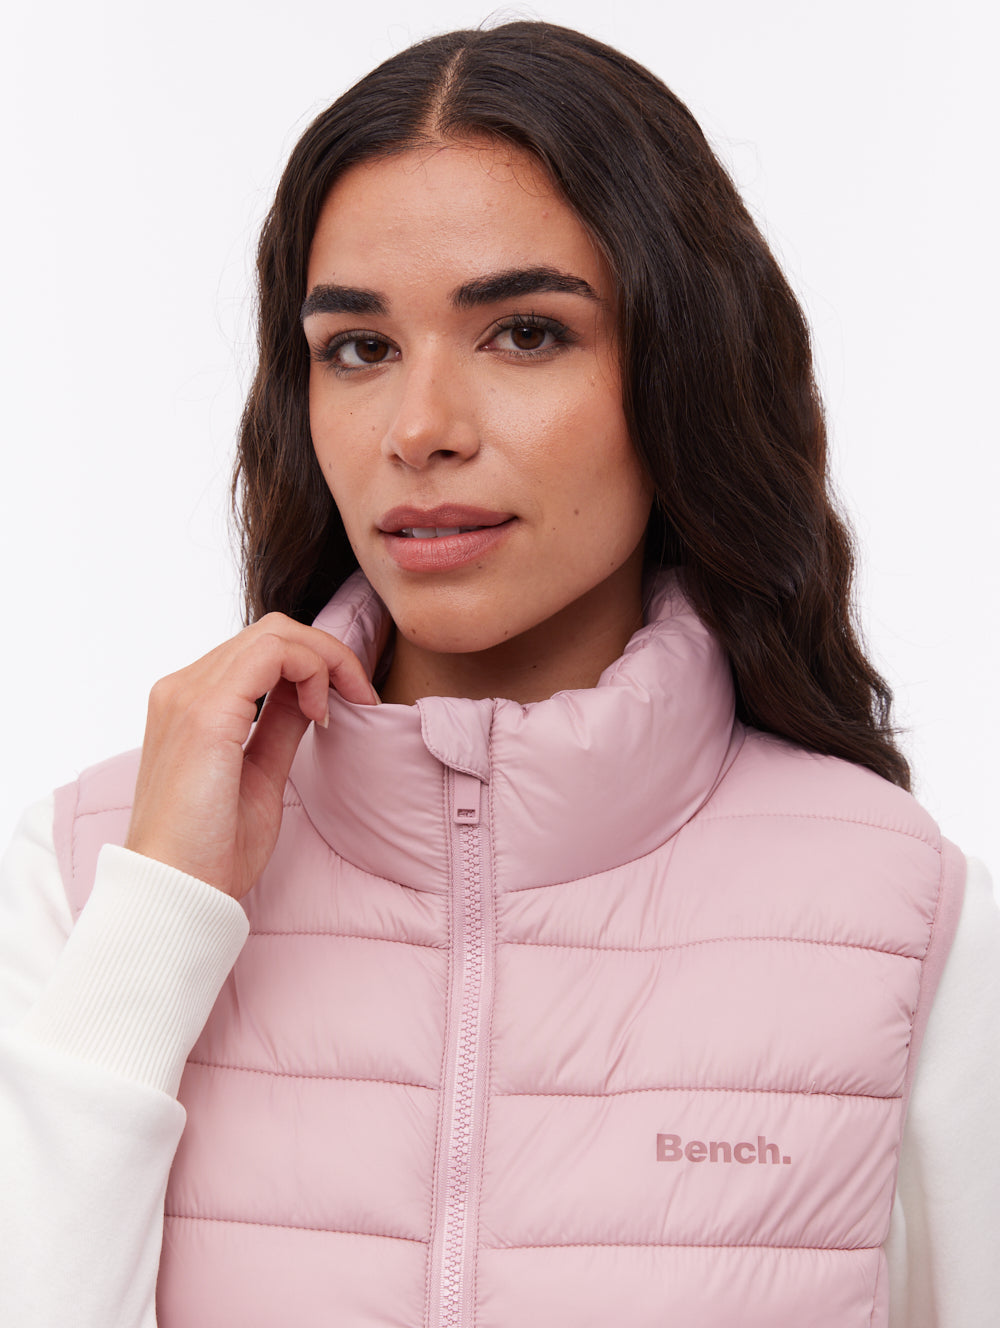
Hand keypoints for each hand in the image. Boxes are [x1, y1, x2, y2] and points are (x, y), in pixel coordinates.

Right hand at [125, 613, 379, 900]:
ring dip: (326, 658)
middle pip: (271, 632)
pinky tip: (323, 712)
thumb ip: (280, 727)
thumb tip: (313, 696)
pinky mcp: (206, 711)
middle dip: (329, 654)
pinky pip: (272, 653)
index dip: (315, 664)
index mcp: (189, 704)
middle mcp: (182, 689)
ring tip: (350, 700)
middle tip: (361, 695)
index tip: (350, 703)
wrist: (176, 892)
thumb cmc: (211, 850)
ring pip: (275, 633)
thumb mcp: (260, 775)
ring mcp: (189, 694)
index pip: (260, 652)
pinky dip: (312, 669)